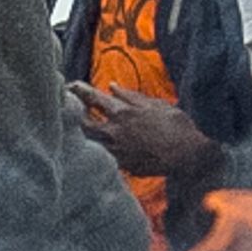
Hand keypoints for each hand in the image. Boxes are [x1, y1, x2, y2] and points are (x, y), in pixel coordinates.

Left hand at [74, 80, 211, 181]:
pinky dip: (91, 150)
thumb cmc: (176, 126)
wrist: (187, 154)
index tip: (70, 86)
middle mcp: (114, 131)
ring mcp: (114, 149)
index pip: (93, 98)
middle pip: (82, 121)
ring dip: (79, 132)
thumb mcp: (156, 105)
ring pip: (87, 140)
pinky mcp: (119, 165)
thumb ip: (130, 96)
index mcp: (123, 112)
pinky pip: (99, 156)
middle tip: (64, 107)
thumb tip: (111, 86)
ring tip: (72, 126)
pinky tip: (87, 147)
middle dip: (71, 113)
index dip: (79, 91)